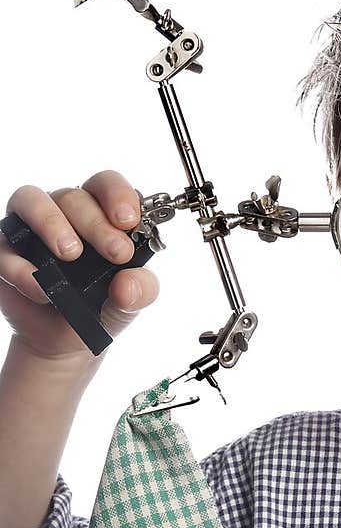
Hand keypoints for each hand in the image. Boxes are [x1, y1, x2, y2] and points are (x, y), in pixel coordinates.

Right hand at [0, 171, 159, 369]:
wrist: (69, 343)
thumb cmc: (101, 306)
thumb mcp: (131, 301)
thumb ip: (141, 289)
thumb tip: (127, 284)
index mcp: (99, 213)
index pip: (105, 184)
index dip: (117, 194)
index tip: (128, 221)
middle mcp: (63, 213)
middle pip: (73, 196)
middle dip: (96, 224)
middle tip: (116, 253)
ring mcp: (30, 229)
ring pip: (30, 199)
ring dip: (52, 223)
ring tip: (71, 253)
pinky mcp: (5, 253)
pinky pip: (5, 249)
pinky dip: (23, 269)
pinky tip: (43, 289)